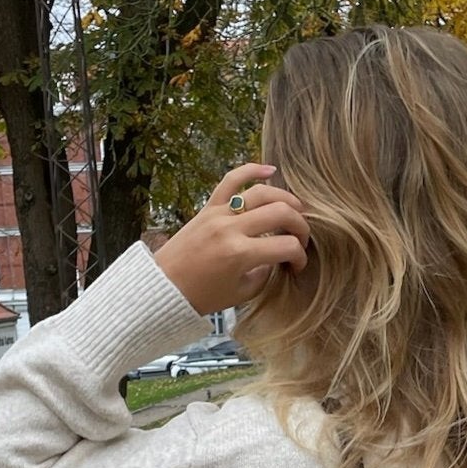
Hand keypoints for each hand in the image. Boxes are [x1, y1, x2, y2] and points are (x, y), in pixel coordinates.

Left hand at [154, 163, 309, 315]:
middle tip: (302, 237)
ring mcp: (219, 214)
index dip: (300, 257)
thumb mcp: (241, 293)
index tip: (298, 265)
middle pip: (280, 213)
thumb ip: (265, 273)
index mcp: (241, 255)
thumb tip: (277, 256)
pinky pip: (231, 180)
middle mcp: (232, 229)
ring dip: (285, 198)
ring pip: (261, 192)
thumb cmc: (201, 296)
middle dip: (300, 225)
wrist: (164, 287)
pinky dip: (251, 170)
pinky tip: (271, 171)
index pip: (286, 247)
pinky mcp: (208, 207)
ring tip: (296, 209)